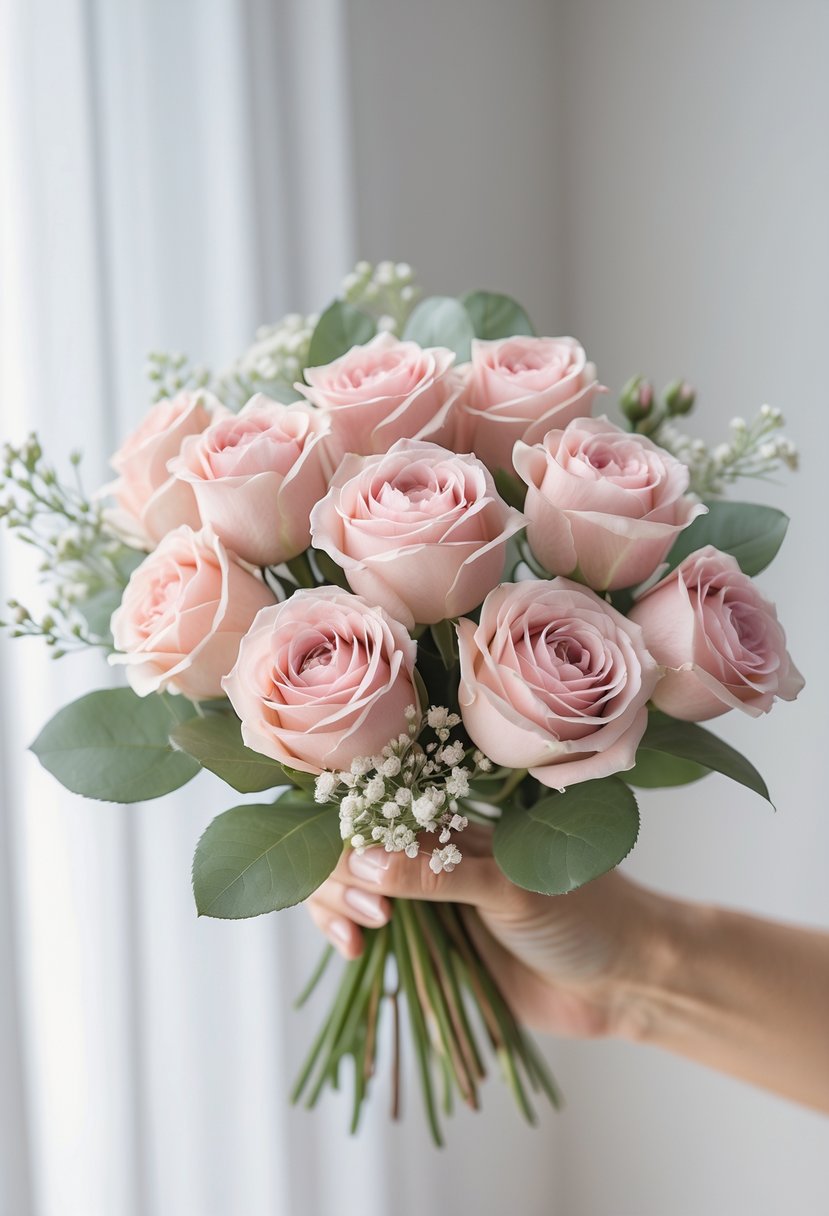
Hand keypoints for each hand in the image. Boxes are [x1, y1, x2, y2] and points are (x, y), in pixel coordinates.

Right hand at [306, 826, 660, 1039]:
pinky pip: (363, 934)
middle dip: (339, 874)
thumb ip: (438, 875)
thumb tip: (361, 859)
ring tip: (360, 938)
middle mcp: (429, 852)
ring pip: (347, 886)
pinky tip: (354, 952)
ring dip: (335, 905)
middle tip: (372, 913)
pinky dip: (343, 936)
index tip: (358, 866)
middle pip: (348, 844)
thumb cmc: (583, 916)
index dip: (349, 827)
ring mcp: (422, 899)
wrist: (621, 981)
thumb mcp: (512, 889)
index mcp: (453, 821)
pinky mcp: (425, 946)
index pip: (375, 804)